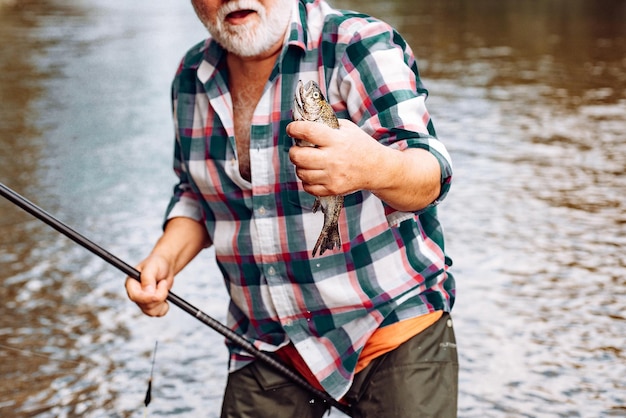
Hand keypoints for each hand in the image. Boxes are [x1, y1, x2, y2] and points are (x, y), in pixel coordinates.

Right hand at [125, 253, 173, 316]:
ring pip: (151, 312)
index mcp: (131, 284)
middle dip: (159, 296)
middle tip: (163, 283)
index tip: (160, 287)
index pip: (135, 297)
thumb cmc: (158, 263)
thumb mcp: (152, 267)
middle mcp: (135, 294)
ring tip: (164, 286)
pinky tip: (166, 296)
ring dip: (162, 301)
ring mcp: (142, 302)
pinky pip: (158, 314)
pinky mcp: (151, 306)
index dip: (148, 297)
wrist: (166, 266)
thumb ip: (148, 278)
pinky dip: (165, 307)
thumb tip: (148, 292)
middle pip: (145, 306)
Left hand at [287, 118, 441, 211]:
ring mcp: (333, 176)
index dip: (294, 129)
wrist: (377, 168)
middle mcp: (333, 159)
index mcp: (336, 140)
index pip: (308, 132)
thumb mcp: (347, 128)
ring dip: (300, 167)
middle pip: (298, 156)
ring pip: (301, 173)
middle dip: (293, 151)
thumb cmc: (360, 145)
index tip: (291, 129)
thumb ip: (327, 125)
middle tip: (297, 149)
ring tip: (307, 162)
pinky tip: (313, 174)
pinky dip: (307, 181)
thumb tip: (304, 121)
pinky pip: (308, 187)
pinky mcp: (333, 189)